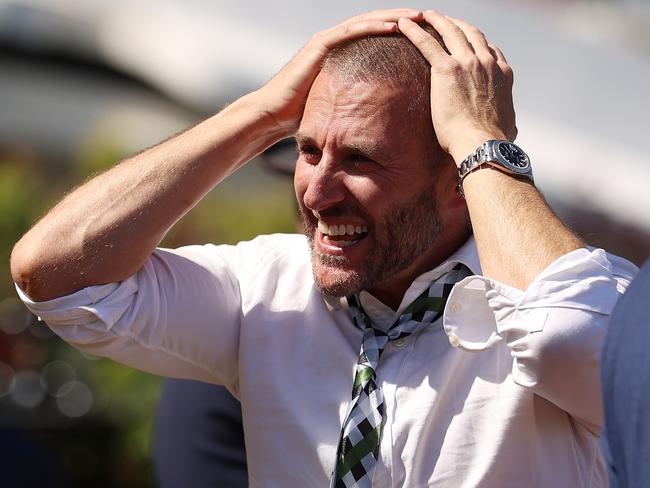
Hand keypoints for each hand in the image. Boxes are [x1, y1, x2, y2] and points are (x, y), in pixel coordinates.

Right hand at [255, 9, 423, 135]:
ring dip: (394, 17)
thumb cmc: (301, 114)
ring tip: (418, 16)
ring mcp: (326, 40)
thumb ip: (352, 100)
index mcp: (340, 52)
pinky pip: (351, 32)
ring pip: (366, 21)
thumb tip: (372, 117)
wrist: (273, 114)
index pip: (374, 35)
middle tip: (429, 17)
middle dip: (402, 18)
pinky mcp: (319, 46)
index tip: (424, 33)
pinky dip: (373, 26)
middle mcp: (334, 41)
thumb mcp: (335, 104)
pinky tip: (394, 26)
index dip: (400, 31)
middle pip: (374, 23)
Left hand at [398, 11, 516, 163]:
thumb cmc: (492, 142)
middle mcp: (487, 62)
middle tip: (443, 20)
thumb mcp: (509, 126)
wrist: (481, 143)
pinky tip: (404, 24)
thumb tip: (512, 130)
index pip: (490, 49)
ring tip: (424, 15)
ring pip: (450, 31)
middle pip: (470, 33)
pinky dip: (414, 31)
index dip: (476, 41)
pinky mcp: (447, 68)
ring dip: (436, 20)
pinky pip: (427, 43)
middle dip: (456, 24)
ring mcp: (468, 62)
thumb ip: (509, 121)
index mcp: (502, 74)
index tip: (466, 39)